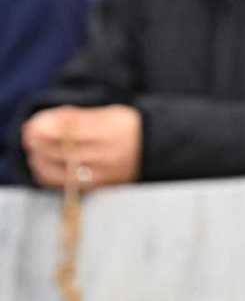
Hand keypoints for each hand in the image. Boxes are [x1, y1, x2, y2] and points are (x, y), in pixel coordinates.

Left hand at [22, 105, 142, 188]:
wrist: (157, 151)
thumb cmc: (128, 129)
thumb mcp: (108, 114)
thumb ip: (77, 117)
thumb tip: (43, 122)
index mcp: (112, 129)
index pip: (71, 129)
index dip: (46, 127)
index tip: (34, 123)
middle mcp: (110, 153)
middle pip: (63, 150)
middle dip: (40, 143)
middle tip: (31, 135)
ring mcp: (106, 173)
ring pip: (62, 170)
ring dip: (41, 160)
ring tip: (37, 151)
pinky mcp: (101, 186)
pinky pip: (67, 184)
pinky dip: (51, 175)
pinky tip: (46, 166)